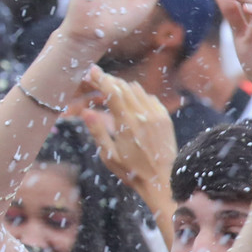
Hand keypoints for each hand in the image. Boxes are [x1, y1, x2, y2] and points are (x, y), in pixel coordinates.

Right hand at [80, 68, 176, 204]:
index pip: (112, 91)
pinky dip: (138, 96)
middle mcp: (143, 116)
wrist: (163, 180)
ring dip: (123, 87)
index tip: (91, 71)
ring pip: (137, 90)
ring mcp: (156, 116)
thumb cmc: (132, 172)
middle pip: (123, 87)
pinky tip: (131, 103)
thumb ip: (97, 132)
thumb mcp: (109, 156)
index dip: (101, 78)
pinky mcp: (165, 119)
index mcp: (127, 124)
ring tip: (111, 92)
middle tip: (96, 80)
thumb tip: (86, 112)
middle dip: (109, 81)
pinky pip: (150, 98)